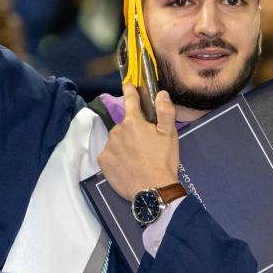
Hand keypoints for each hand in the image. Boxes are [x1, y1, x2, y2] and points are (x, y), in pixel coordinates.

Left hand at [98, 83, 178, 199]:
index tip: (126, 82)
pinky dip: (116, 157)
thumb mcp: (169, 135)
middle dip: (132, 131)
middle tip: (145, 146)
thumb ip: (165, 111)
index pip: (130, 100)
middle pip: (125, 126)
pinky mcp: (103, 162)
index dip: (129, 90)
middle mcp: (117, 131)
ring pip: (116, 140)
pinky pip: (109, 154)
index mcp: (133, 122)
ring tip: (137, 159)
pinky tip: (127, 166)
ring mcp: (108, 147)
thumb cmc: (163, 161)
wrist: (153, 191)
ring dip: (124, 144)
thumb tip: (161, 93)